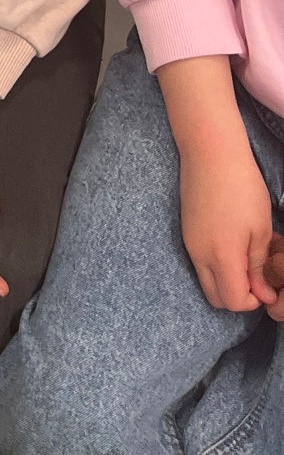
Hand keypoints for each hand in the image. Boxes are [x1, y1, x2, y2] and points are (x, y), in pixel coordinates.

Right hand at [160, 55, 281, 317]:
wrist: (210, 153)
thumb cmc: (242, 188)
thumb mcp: (260, 229)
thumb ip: (258, 266)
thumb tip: (262, 295)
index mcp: (221, 256)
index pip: (234, 302)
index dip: (255, 301)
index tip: (268, 284)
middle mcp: (199, 255)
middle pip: (217, 298)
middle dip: (239, 296)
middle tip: (259, 276)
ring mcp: (189, 243)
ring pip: (207, 281)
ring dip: (228, 280)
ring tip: (248, 257)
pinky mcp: (186, 231)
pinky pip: (200, 263)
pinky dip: (217, 264)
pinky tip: (234, 243)